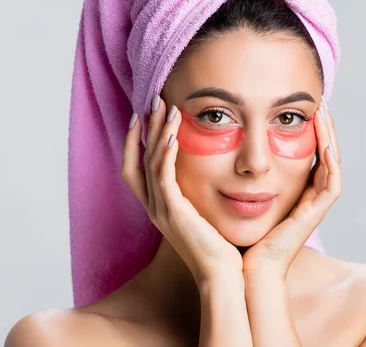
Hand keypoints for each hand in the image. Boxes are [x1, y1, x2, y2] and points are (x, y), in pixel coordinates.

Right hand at [121, 96, 241, 283]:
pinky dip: (166, 156)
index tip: (143, 116)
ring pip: (150, 163)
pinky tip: (173, 138)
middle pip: (138, 159)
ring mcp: (161, 211)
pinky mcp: (175, 214)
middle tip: (155, 100)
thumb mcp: (202, 215)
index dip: (134, 142)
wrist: (221, 274)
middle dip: (146, 128)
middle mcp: (154, 207)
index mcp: (158, 207)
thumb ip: (196, 196)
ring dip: (157, 134)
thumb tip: (209, 175)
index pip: (134, 168)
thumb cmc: (218, 246)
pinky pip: (164, 179)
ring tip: (166, 108)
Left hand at [242, 100, 340, 279]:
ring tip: (323, 112)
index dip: (311, 128)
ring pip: (333, 162)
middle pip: (326, 152)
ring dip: (330, 136)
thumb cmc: (245, 232)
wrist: (250, 266)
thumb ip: (245, 175)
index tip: (304, 106)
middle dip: (323, 126)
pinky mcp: (317, 213)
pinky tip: (324, 142)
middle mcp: (311, 194)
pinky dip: (331, 161)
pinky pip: (332, 182)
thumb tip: (228, 150)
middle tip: (319, 102)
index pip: (311, 151)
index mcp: (298, 189)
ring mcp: (317, 204)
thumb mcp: (245, 195)